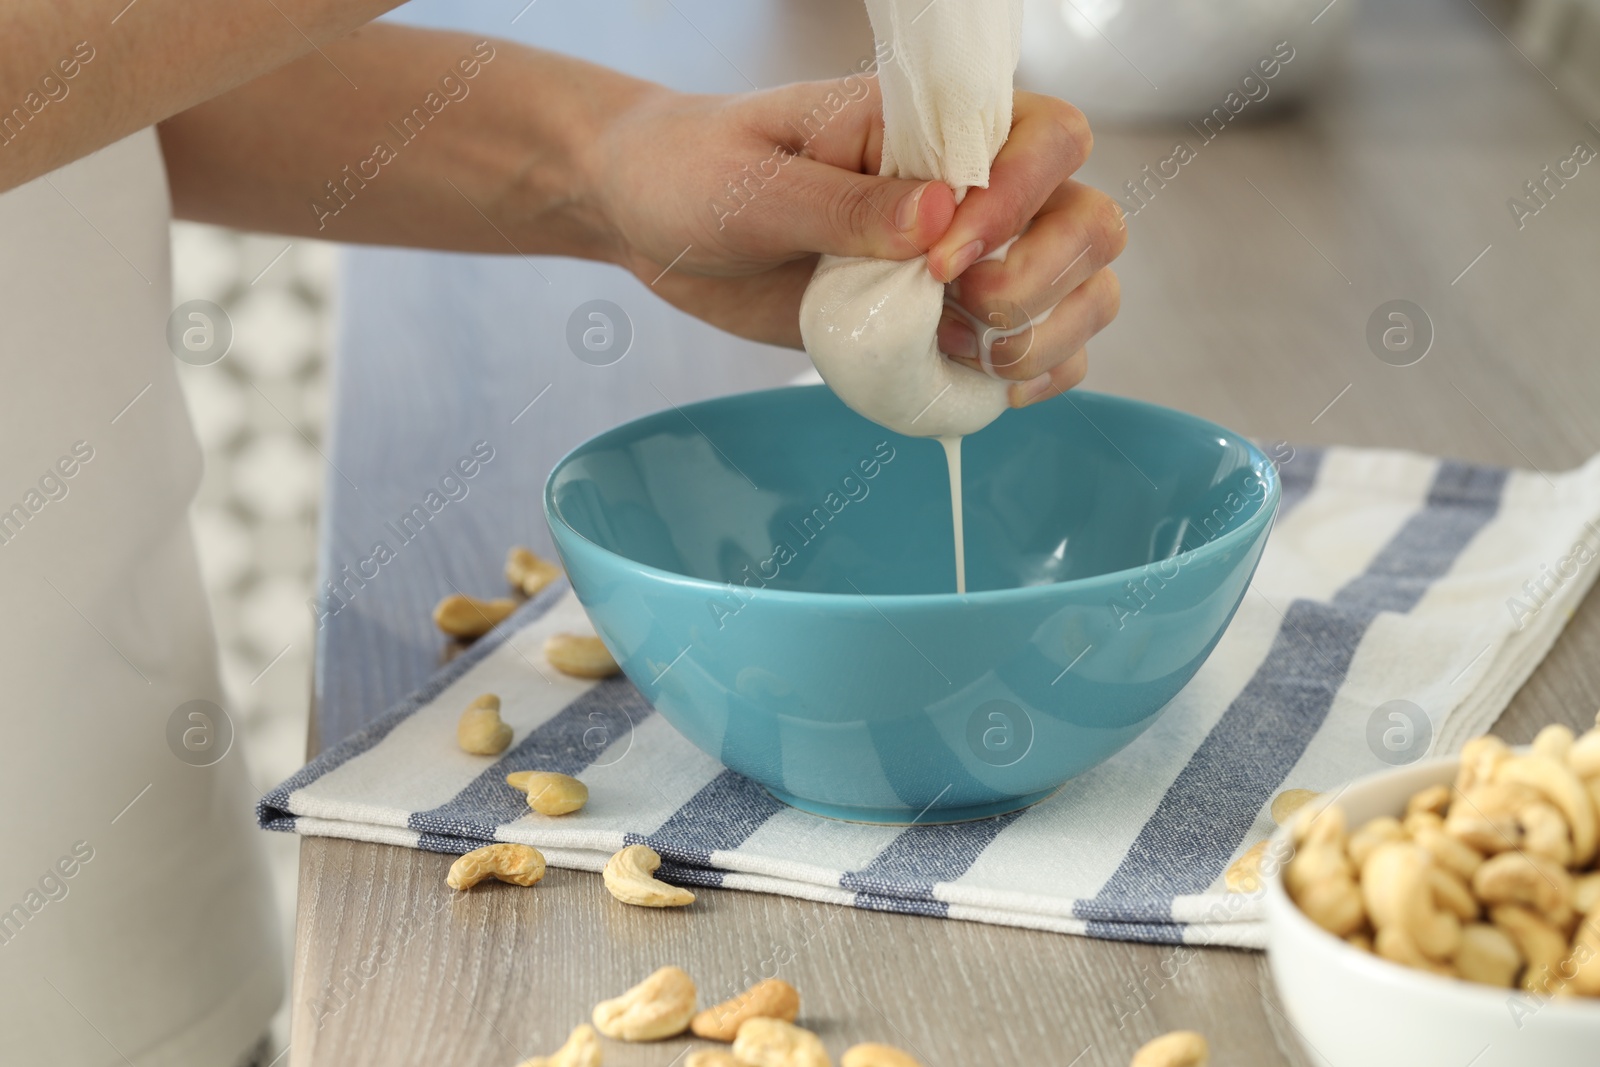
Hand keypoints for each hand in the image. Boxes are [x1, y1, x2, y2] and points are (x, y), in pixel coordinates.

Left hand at [588, 78, 1125, 406]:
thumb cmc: (696, 175)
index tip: (940, 259)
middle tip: (957, 312)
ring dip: (1051, 334)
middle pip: (1089, 219)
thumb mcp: (751, 187)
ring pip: (1084, 287)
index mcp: (928, 126)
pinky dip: (1040, 373)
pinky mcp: (949, 321)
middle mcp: (971, 188)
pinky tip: (989, 387)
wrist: (655, 221)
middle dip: (1044, 279)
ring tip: (971, 357)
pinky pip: (1045, 345)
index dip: (1020, 202)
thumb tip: (940, 217)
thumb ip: (842, 204)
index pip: (1047, 136)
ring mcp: (970, 259)